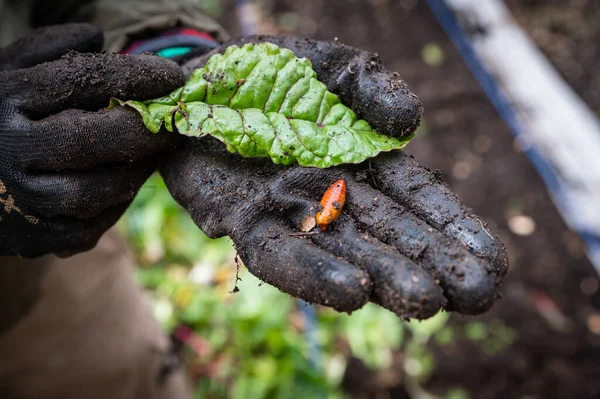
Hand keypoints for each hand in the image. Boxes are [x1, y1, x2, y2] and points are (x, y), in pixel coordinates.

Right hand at [0, 23, 184, 256]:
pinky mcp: (37, 237)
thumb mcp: (9, 72)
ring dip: (135, 171)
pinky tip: (127, 180)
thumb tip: (96, 34)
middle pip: (89, 139)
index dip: (134, 77)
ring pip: (94, 190)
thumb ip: (48, 49)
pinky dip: (118, 203)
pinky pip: (92, 224)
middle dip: (144, 129)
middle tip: (177, 122)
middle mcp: (9, 150)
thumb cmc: (1, 118)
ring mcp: (22, 198)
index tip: (173, 77)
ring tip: (155, 152)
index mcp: (6, 99)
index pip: (79, 81)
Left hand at [161, 36, 507, 317]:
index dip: (453, 228)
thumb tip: (411, 123)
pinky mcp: (240, 221)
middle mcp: (330, 195)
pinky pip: (278, 252)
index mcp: (360, 162)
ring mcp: (287, 212)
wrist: (193, 81)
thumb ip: (370, 88)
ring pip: (341, 252)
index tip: (493, 261)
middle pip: (387, 235)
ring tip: (426, 301)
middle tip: (476, 295)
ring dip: (383, 278)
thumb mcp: (328, 66)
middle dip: (432, 264)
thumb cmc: (268, 73)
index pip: (416, 200)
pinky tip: (354, 294)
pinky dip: (313, 275)